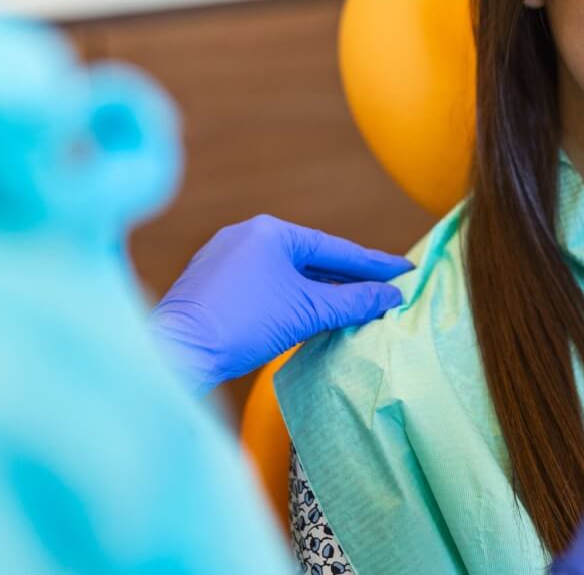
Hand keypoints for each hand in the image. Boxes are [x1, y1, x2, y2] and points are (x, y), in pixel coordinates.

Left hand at [149, 215, 411, 391]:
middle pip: (312, 259)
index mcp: (271, 231)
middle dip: (348, 277)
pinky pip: (265, 283)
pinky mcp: (212, 283)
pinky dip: (292, 296)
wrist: (177, 352)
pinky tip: (309, 313)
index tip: (406, 269)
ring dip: (320, 290)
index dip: (374, 263)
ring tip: (354, 304)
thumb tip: (391, 296)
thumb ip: (354, 301)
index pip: (336, 248)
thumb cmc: (242, 325)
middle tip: (385, 288)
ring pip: (287, 272)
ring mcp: (225, 257)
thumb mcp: (308, 312)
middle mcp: (247, 235)